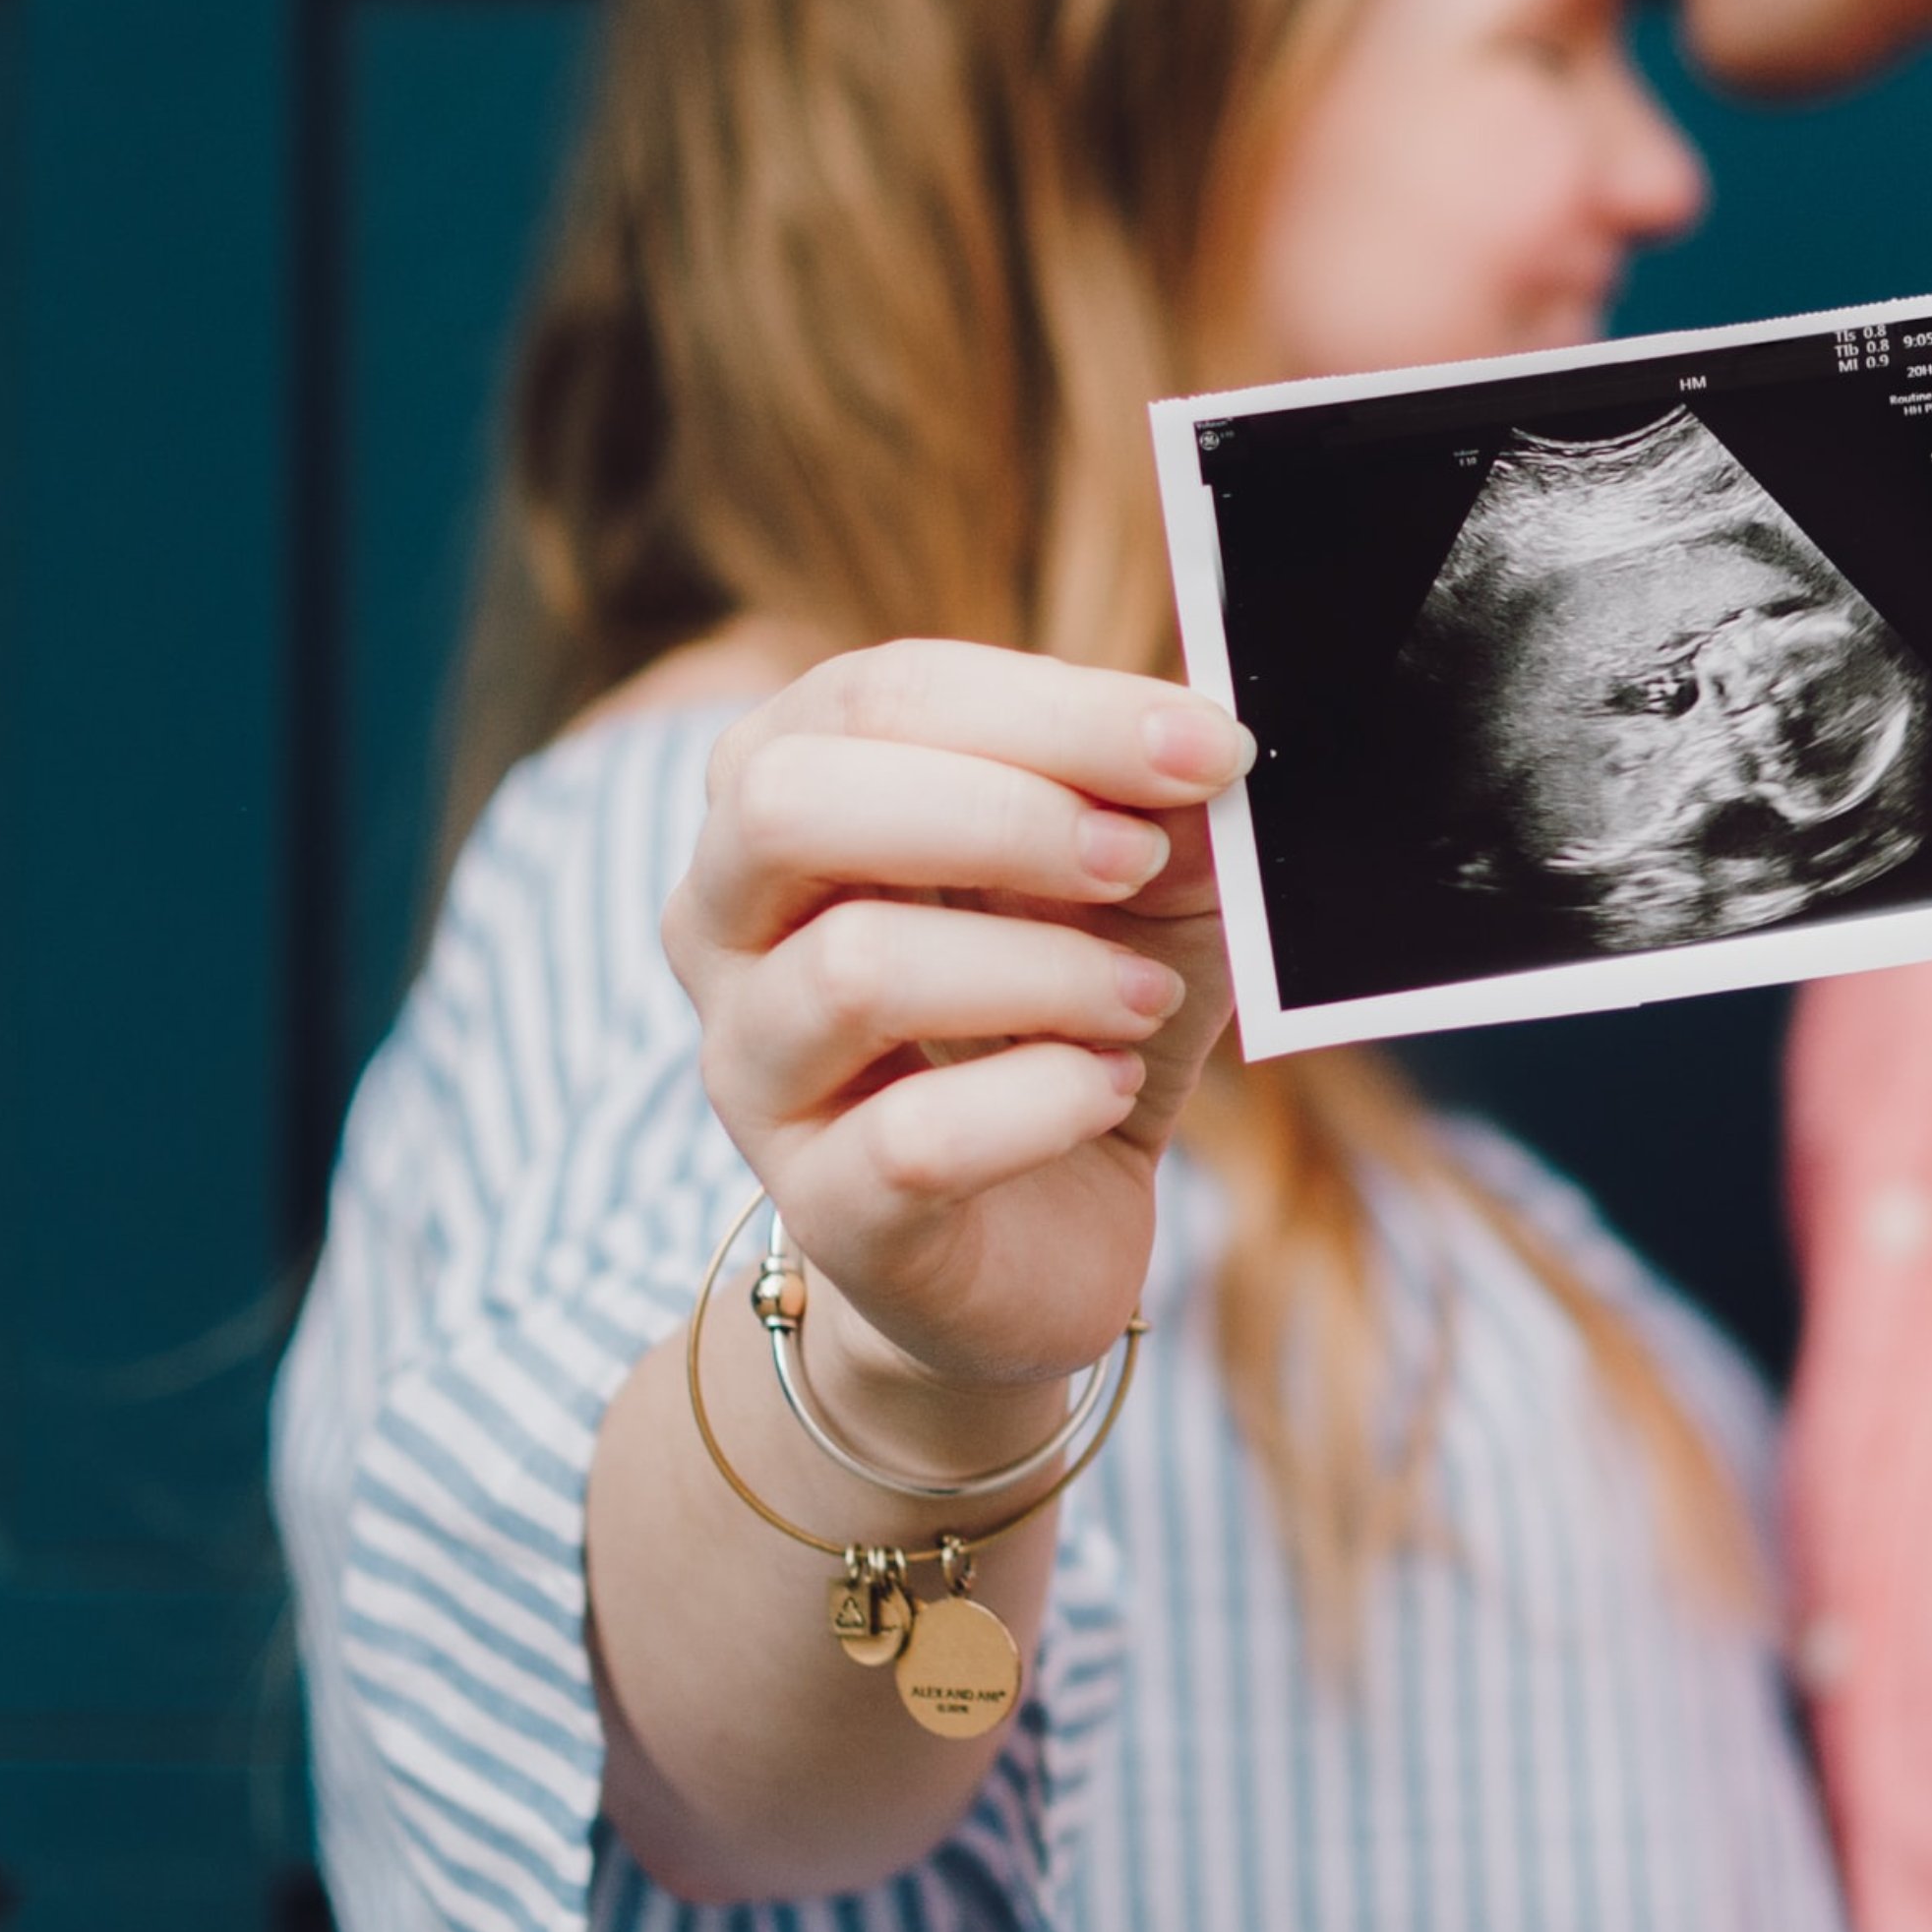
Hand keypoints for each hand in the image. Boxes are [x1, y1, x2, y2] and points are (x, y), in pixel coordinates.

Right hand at [662, 641, 1253, 1449]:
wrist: (1042, 1236)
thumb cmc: (1071, 1014)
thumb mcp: (1143, 887)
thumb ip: (1163, 804)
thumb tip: (1206, 740)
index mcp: (786, 793)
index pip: (878, 696)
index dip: (1054, 709)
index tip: (1205, 746)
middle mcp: (726, 921)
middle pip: (792, 802)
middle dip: (1003, 813)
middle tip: (1138, 859)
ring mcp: (754, 1070)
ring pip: (853, 970)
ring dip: (1043, 969)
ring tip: (1143, 1000)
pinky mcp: (823, 1208)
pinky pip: (912, 1140)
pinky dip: (1046, 1101)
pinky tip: (1109, 1091)